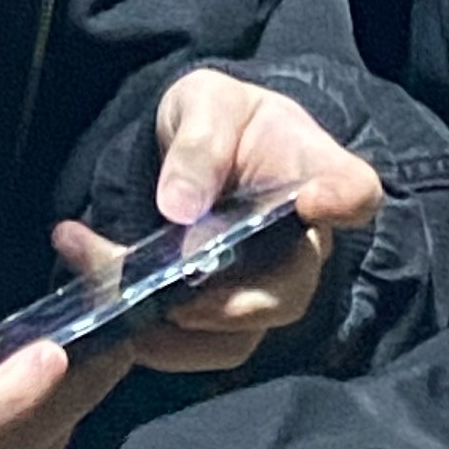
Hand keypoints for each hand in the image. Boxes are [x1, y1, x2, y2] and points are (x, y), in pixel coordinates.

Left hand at [65, 74, 378, 375]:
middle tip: (173, 295)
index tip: (316, 201)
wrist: (193, 147)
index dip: (343, 201)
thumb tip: (179, 208)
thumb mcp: (204, 103)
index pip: (355, 190)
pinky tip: (93, 277)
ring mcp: (261, 288)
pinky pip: (191, 344)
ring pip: (236, 337)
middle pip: (289, 292)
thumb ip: (199, 144)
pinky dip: (140, 327)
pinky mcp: (218, 317)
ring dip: (169, 327)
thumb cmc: (215, 117)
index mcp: (312, 172)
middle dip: (229, 304)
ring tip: (108, 282)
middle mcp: (300, 244)